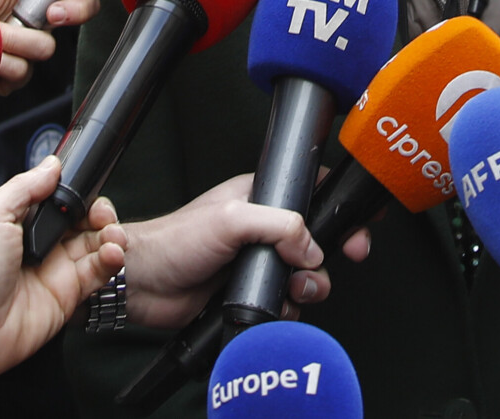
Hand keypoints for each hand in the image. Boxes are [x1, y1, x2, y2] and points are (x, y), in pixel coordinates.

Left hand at [108, 173, 361, 328]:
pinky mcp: (248, 291)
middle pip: (316, 240)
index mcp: (260, 197)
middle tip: (330, 264)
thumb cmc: (175, 240)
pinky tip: (273, 305)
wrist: (144, 283)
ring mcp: (256, 261)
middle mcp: (262, 228)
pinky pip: (284, 301)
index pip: (311, 191)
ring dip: (308, 286)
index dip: (337, 206)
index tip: (356, 227)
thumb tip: (313, 249)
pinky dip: (286, 307)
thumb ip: (281, 226)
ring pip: (304, 275)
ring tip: (293, 289)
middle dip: (328, 256)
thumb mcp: (233, 219)